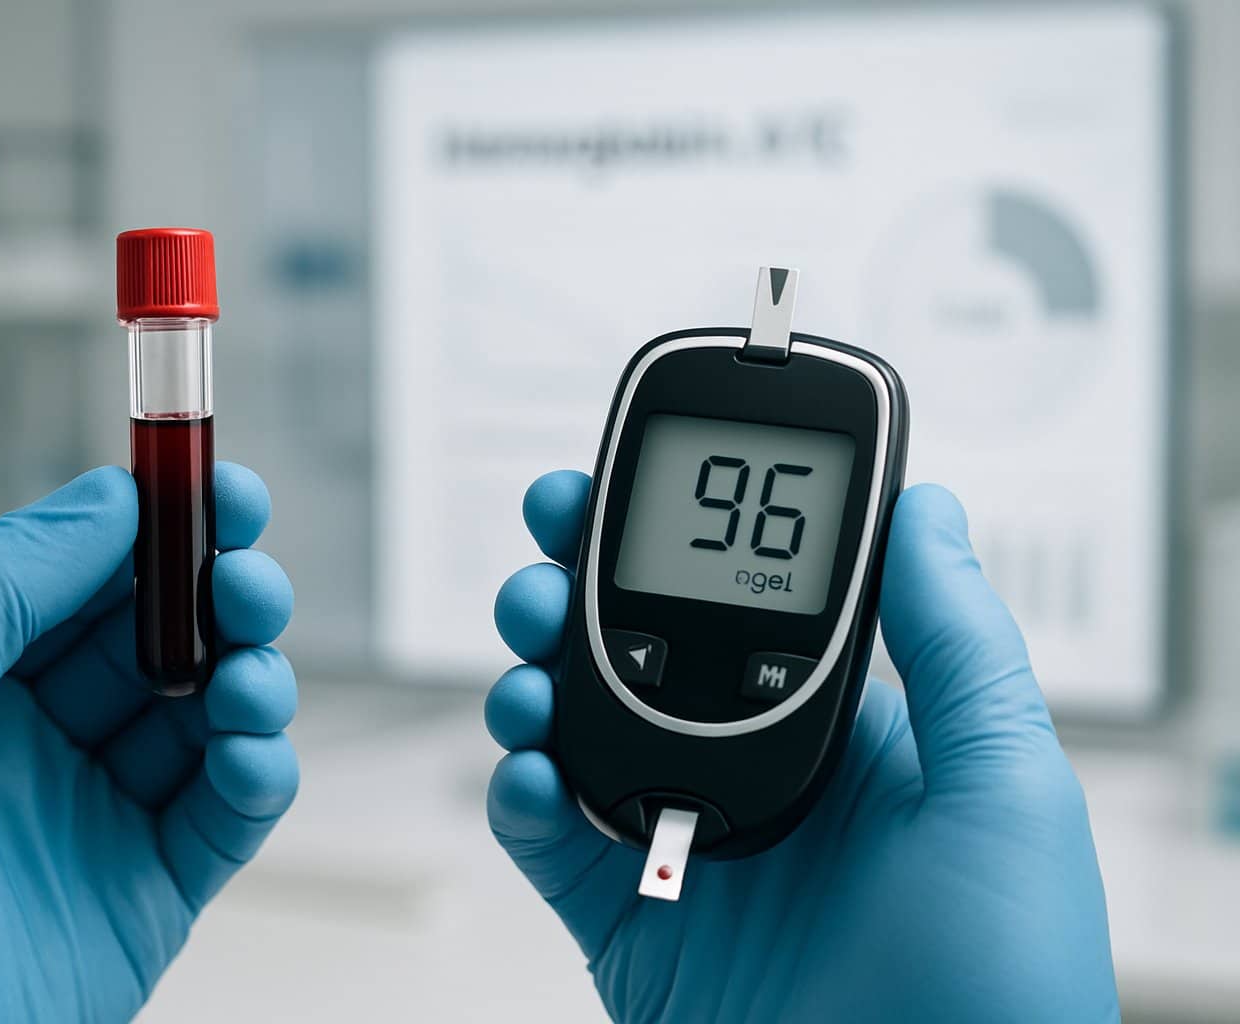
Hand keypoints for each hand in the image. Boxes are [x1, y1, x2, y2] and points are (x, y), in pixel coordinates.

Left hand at [0, 465, 297, 1022]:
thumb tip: (106, 501)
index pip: (89, 581)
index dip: (158, 529)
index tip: (214, 488)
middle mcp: (51, 740)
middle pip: (166, 637)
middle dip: (221, 594)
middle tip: (247, 578)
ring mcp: (109, 813)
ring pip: (213, 714)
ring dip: (251, 677)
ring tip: (246, 675)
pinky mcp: (158, 889)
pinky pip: (232, 812)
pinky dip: (259, 771)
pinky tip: (244, 754)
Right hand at [486, 473, 1117, 1022]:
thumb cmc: (1002, 986)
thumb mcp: (1004, 792)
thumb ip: (959, 646)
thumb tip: (931, 509)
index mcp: (845, 736)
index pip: (745, 606)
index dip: (679, 543)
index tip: (626, 485)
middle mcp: (755, 778)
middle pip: (639, 654)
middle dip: (577, 592)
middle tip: (545, 557)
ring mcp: (687, 849)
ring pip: (578, 734)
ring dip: (532, 681)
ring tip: (526, 663)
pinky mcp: (632, 926)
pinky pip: (551, 845)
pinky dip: (519, 800)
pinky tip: (528, 776)